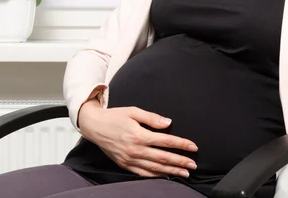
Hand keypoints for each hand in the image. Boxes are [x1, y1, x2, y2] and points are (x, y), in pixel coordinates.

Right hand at [78, 102, 198, 177]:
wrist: (94, 126)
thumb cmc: (114, 116)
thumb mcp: (133, 111)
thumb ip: (151, 117)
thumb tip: (168, 123)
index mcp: (139, 135)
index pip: (166, 141)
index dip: (181, 144)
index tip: (193, 147)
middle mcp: (135, 149)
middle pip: (163, 157)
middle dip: (180, 161)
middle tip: (193, 165)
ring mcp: (130, 159)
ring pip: (155, 168)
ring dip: (172, 171)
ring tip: (184, 173)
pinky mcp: (124, 164)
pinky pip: (143, 173)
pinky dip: (156, 176)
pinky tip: (165, 175)